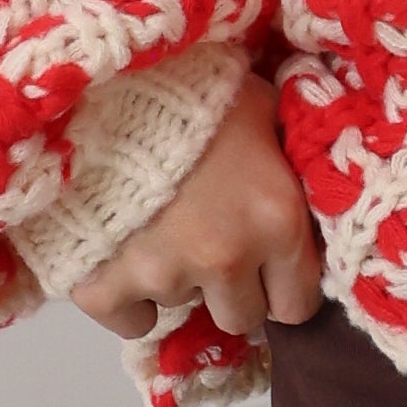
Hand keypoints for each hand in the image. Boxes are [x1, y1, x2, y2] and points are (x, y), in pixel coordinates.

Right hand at [69, 75, 325, 367]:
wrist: (101, 83)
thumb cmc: (194, 89)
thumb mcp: (259, 105)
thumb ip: (284, 152)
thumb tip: (305, 171)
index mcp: (277, 221)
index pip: (297, 304)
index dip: (282, 285)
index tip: (266, 267)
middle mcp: (227, 260)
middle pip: (242, 316)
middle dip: (232, 289)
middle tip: (211, 246)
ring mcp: (164, 277)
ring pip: (183, 306)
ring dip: (178, 279)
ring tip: (161, 228)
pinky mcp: (104, 286)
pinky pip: (131, 323)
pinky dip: (130, 300)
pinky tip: (126, 260)